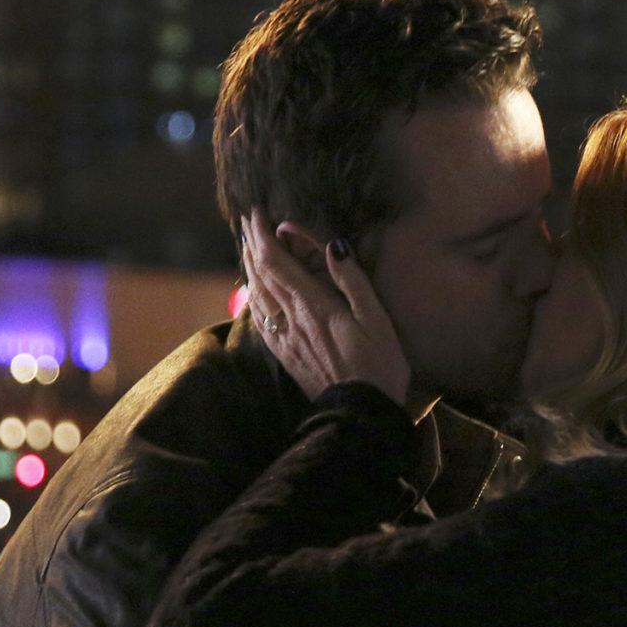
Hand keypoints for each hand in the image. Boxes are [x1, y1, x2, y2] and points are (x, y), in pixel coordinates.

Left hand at [241, 213, 410, 404]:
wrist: (360, 412)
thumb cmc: (377, 365)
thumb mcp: (375, 318)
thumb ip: (352, 279)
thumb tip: (332, 245)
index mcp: (312, 305)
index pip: (276, 261)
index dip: (263, 235)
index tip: (258, 213)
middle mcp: (291, 319)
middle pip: (261, 273)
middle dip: (253, 244)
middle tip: (249, 221)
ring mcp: (284, 337)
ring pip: (257, 294)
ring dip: (250, 266)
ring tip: (249, 247)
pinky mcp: (286, 353)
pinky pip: (261, 317)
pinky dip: (255, 295)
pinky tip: (256, 291)